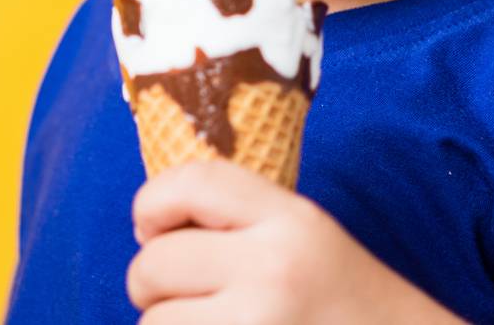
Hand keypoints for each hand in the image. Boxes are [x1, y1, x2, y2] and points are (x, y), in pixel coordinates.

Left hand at [127, 158, 466, 323]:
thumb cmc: (345, 305)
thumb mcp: (306, 239)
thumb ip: (239, 223)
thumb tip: (148, 231)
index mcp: (291, 221)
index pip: (192, 182)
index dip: (152, 202)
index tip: (151, 228)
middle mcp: (274, 270)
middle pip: (155, 263)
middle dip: (153, 285)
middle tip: (184, 298)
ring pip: (154, 323)